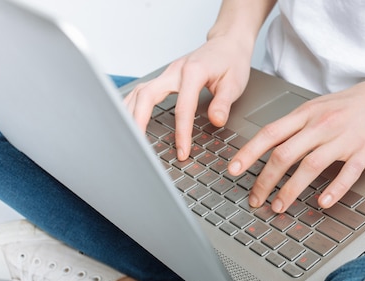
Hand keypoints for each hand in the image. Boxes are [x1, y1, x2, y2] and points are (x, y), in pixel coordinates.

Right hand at [123, 36, 251, 159]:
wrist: (228, 44)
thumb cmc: (232, 61)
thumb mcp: (235, 83)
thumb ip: (224, 103)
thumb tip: (216, 121)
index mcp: (193, 72)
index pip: (183, 107)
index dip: (181, 132)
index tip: (182, 151)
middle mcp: (175, 71)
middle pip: (147, 95)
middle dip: (139, 121)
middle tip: (140, 145)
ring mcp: (168, 73)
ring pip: (139, 92)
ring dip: (131, 113)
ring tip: (130, 136)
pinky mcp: (166, 77)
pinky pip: (143, 91)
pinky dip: (133, 106)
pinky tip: (131, 119)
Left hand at [228, 78, 364, 212]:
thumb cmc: (349, 105)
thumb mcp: (316, 108)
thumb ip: (293, 127)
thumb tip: (267, 146)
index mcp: (306, 114)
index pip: (270, 133)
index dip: (249, 153)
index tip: (233, 170)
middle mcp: (321, 126)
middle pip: (285, 154)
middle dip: (265, 180)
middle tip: (256, 198)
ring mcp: (343, 139)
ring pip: (311, 166)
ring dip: (291, 189)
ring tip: (280, 206)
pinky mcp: (364, 152)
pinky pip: (347, 173)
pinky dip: (334, 189)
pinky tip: (323, 202)